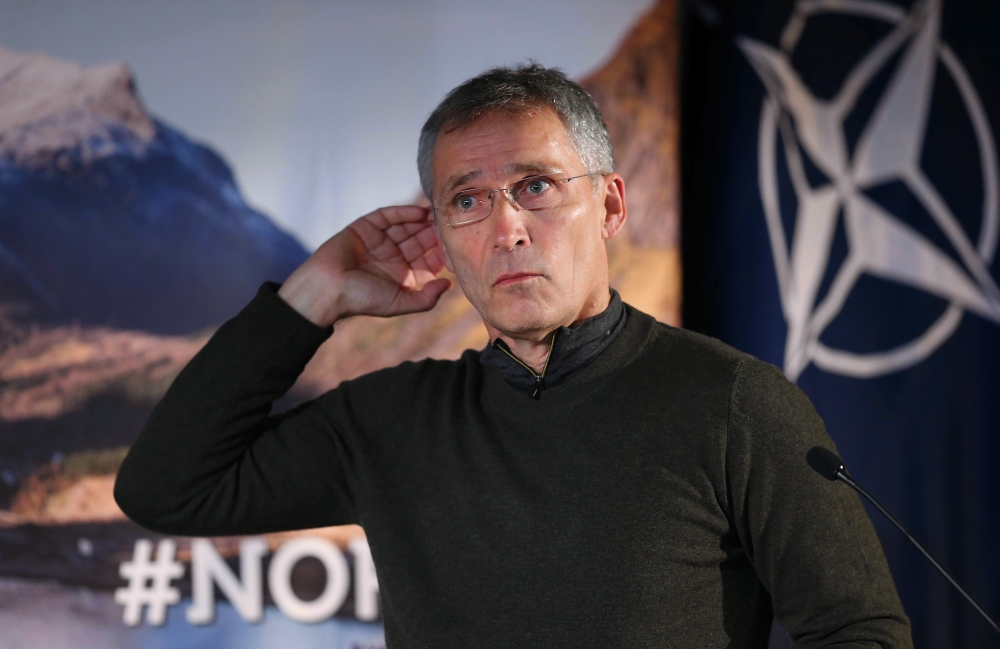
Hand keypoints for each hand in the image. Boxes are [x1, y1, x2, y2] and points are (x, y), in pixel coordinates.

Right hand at [278, 205, 451, 326]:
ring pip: (406, 226)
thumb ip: (426, 299)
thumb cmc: (362, 300)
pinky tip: (420, 212)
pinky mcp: (365, 227)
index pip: (428, 261)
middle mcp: (392, 257)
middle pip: (420, 241)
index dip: (441, 254)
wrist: (327, 288)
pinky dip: (404, 212)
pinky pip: (387, 216)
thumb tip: (449, 284)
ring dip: (423, 221)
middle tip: (451, 225)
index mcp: (401, 276)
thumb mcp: (400, 303)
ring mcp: (379, 241)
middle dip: (435, 233)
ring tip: (438, 215)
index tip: (455, 248)